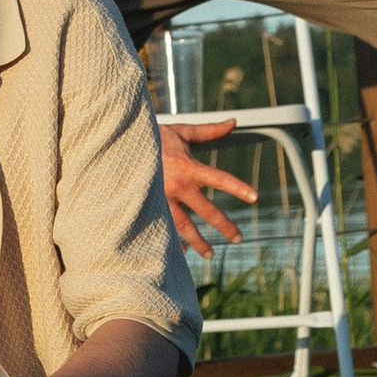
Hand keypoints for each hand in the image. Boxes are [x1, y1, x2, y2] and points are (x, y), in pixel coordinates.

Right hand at [160, 117, 258, 257]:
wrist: (121, 144)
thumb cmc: (155, 136)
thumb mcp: (182, 132)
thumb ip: (209, 131)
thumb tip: (233, 122)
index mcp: (190, 167)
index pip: (220, 179)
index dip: (238, 188)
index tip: (255, 198)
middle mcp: (179, 186)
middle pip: (207, 211)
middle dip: (225, 226)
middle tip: (238, 239)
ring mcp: (163, 199)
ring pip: (185, 226)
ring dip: (198, 242)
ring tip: (210, 254)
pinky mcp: (149, 206)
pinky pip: (163, 227)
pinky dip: (171, 240)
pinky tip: (180, 251)